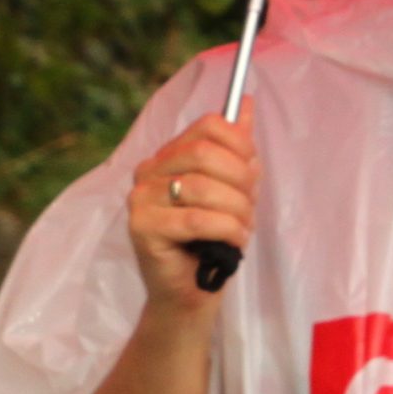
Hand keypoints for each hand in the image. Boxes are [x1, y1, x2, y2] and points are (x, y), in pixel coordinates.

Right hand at [121, 114, 256, 309]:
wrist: (191, 291)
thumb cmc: (210, 240)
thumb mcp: (230, 189)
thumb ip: (235, 148)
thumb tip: (246, 102)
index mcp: (168, 157)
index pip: (208, 126)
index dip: (240, 146)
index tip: (252, 174)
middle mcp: (148, 172)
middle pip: (205, 154)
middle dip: (241, 181)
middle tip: (249, 207)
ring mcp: (140, 199)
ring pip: (203, 188)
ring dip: (237, 211)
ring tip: (241, 230)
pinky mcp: (142, 228)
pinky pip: (195, 219)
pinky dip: (225, 230)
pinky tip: (232, 241)